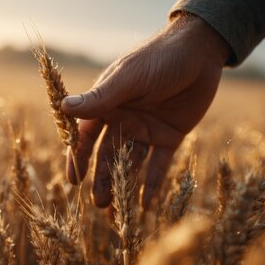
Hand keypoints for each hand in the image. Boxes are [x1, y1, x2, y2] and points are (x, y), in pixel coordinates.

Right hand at [62, 13, 230, 208]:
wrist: (200, 51)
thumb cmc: (158, 58)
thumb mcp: (128, 78)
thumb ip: (100, 98)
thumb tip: (64, 108)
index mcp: (107, 106)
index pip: (86, 136)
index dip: (78, 158)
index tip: (73, 180)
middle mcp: (123, 120)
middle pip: (108, 155)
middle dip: (102, 179)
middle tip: (99, 204)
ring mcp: (146, 130)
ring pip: (130, 164)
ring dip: (123, 186)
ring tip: (117, 213)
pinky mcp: (169, 136)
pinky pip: (159, 164)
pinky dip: (152, 184)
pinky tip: (147, 205)